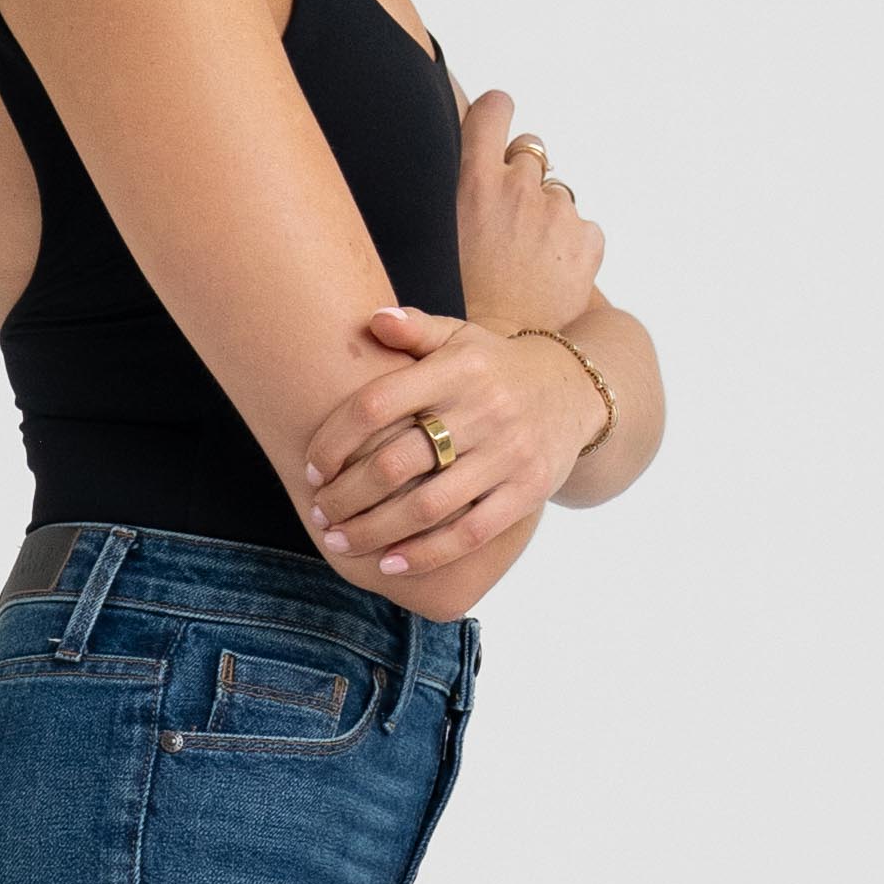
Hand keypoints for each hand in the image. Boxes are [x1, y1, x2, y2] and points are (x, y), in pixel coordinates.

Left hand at [301, 300, 609, 577]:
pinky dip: (425, 554)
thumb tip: (372, 320)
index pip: (377, 405)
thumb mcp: (460, 337)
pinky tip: (389, 563)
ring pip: (427, 506)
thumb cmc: (494, 366)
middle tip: (318, 513)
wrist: (572, 390)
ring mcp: (509, 454)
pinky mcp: (527, 490)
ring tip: (340, 542)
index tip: (311, 468)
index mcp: (458, 369)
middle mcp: (485, 410)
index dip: (334, 440)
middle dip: (346, 495)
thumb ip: (415, 329)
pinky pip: (469, 533)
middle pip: (396, 463)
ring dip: (374, 530)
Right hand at [454, 87, 603, 338]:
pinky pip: (583, 228)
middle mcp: (520, 186)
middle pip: (531, 153)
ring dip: (547, 217)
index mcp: (474, 180)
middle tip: (507, 225)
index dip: (497, 112)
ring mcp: (558, 212)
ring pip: (558, 196)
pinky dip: (572, 247)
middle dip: (522, 180)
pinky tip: (548, 275)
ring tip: (526, 262)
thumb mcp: (435, 236)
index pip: (495, 108)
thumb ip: (456, 190)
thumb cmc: (457, 299)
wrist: (495, 347)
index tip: (497, 120)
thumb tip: (470, 164)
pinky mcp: (587, 239)